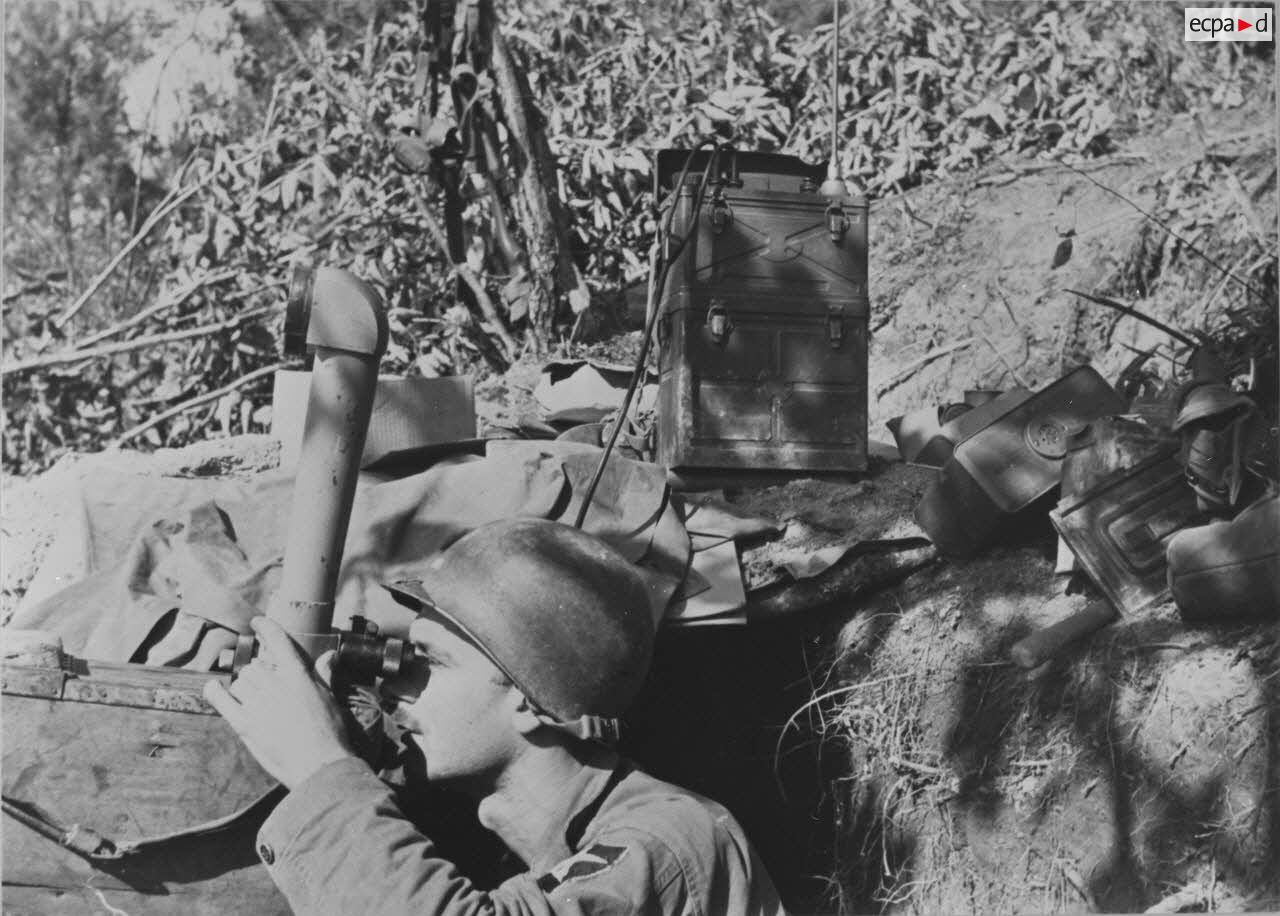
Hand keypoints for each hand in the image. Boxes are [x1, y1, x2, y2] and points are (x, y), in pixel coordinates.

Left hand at [204, 616, 356, 789]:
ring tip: (252, 700)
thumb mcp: (331, 698)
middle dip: (258, 674)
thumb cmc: (330, 732)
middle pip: (255, 667)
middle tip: (265, 687)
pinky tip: (214, 688)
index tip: (257, 623)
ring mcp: (258, 705)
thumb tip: (330, 656)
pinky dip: (214, 692)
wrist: (321, 764)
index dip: (266, 628)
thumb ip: (325, 674)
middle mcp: (276, 685)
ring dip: (243, 688)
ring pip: (240, 683)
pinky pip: (222, 701)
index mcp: (298, 676)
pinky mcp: (245, 725)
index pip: (278, 641)